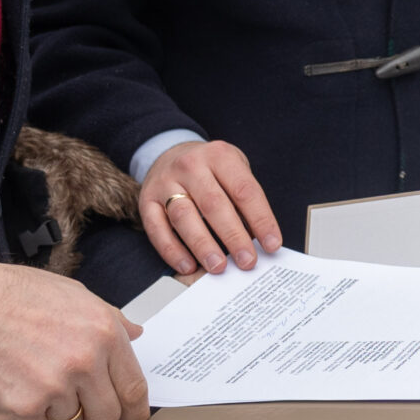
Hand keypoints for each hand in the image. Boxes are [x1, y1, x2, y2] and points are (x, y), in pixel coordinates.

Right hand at [0, 258, 149, 419]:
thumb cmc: (11, 294)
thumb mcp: (72, 293)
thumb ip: (109, 318)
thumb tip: (134, 335)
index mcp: (103, 333)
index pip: (134, 387)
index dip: (136, 414)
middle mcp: (85, 362)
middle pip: (106, 416)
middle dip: (91, 411)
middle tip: (68, 392)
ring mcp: (54, 387)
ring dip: (54, 408)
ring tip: (31, 373)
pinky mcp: (23, 407)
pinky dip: (26, 412)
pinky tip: (12, 382)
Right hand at [140, 139, 282, 275]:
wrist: (171, 153)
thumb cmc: (211, 170)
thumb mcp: (233, 169)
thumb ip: (245, 199)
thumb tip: (261, 240)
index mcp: (219, 156)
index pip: (244, 190)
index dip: (261, 219)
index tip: (272, 245)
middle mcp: (190, 166)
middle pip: (214, 204)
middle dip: (233, 236)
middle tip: (247, 261)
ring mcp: (165, 183)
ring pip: (184, 217)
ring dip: (203, 245)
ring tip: (218, 266)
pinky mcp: (147, 201)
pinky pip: (157, 229)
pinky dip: (172, 250)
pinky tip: (188, 265)